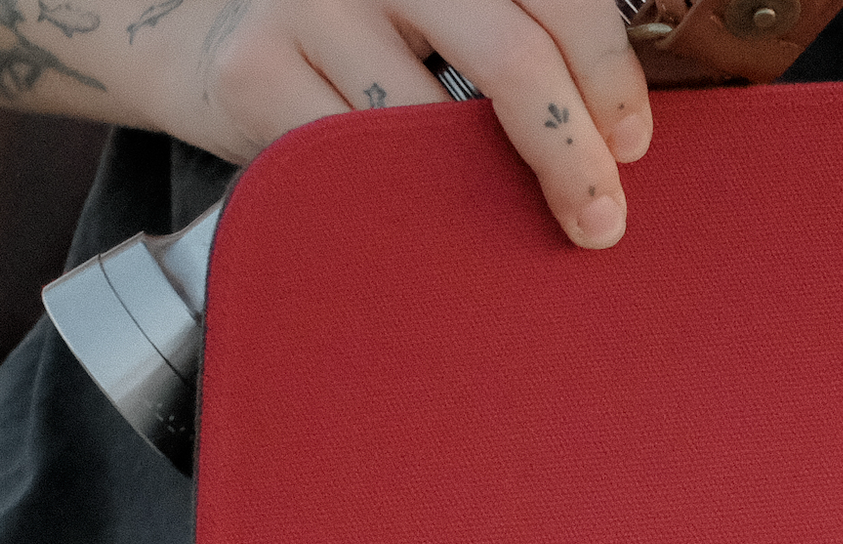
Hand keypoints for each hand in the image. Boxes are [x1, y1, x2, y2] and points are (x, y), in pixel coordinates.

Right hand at [130, 0, 650, 246]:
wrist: (207, 40)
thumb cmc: (359, 44)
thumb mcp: (442, 20)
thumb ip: (516, 43)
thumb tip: (623, 136)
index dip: (607, 71)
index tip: (634, 144)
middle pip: (510, 55)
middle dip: (569, 151)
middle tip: (600, 220)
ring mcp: (312, 5)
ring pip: (431, 125)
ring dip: (479, 192)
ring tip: (496, 223)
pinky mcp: (256, 72)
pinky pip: (360, 166)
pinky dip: (402, 205)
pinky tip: (417, 221)